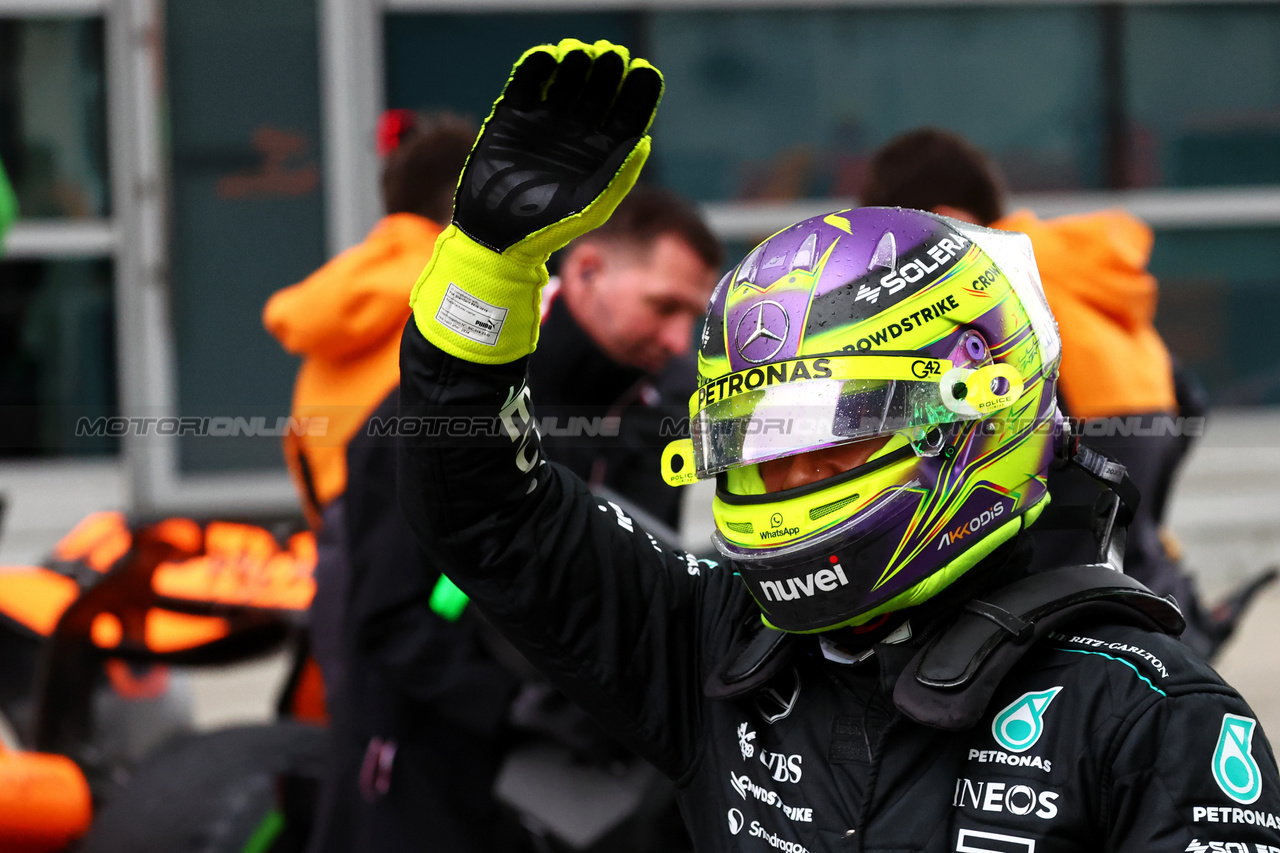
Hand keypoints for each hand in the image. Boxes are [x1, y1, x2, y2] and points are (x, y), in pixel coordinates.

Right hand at [454, 38, 662, 257]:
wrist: (495, 231)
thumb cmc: (548, 226)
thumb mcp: (590, 205)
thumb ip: (619, 175)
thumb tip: (644, 141)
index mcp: (603, 151)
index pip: (629, 112)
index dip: (639, 90)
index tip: (644, 72)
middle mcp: (578, 132)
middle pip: (601, 88)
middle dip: (608, 69)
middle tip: (609, 56)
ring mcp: (546, 120)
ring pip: (567, 78)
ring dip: (576, 61)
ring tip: (578, 54)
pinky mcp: (514, 115)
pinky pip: (528, 81)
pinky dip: (537, 65)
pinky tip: (547, 58)